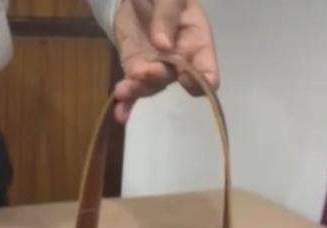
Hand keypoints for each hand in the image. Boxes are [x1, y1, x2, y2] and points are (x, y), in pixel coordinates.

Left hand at [112, 0, 218, 123]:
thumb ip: (168, 14)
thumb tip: (164, 45)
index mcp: (196, 39)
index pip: (206, 68)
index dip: (202, 80)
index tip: (185, 77)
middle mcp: (180, 59)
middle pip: (174, 79)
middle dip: (157, 78)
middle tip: (141, 71)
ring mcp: (157, 66)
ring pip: (152, 85)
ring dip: (138, 90)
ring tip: (123, 90)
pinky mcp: (136, 67)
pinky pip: (134, 86)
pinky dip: (127, 102)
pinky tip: (121, 114)